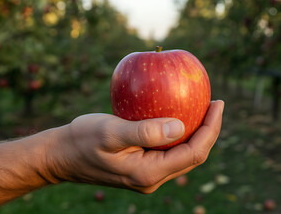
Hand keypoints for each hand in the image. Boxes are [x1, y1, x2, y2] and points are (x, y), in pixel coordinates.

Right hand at [46, 100, 223, 193]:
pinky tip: (179, 116)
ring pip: (183, 154)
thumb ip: (145, 132)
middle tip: (215, 103)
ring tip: (204, 109)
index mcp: (149, 173)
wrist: (62, 155)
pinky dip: (179, 133)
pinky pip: (169, 150)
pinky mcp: (142, 166)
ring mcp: (148, 174)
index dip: (211, 129)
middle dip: (209, 130)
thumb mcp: (111, 132)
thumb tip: (181, 127)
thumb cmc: (82, 140)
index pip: (194, 152)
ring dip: (196, 132)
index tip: (218, 103)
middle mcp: (153, 178)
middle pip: (193, 155)